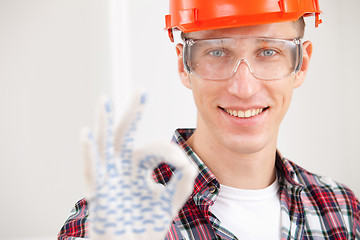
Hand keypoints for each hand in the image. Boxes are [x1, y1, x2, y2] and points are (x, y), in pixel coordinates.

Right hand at [82, 91, 197, 239]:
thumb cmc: (146, 224)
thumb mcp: (170, 201)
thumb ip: (182, 183)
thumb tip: (189, 163)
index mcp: (139, 167)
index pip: (155, 148)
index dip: (170, 152)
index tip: (182, 165)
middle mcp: (122, 167)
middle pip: (125, 134)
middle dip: (133, 113)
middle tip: (142, 91)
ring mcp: (109, 177)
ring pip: (105, 145)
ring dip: (103, 123)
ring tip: (104, 100)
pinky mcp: (98, 193)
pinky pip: (92, 171)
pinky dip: (89, 153)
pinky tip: (86, 134)